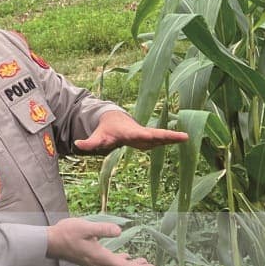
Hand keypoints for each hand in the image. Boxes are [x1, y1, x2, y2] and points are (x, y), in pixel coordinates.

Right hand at [46, 217, 154, 265]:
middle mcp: (99, 264)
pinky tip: (122, 256)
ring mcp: (94, 263)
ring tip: (140, 261)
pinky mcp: (90, 260)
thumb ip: (103, 229)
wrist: (50, 242)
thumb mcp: (86, 227)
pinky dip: (120, 263)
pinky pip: (110, 265)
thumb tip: (119, 231)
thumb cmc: (66, 234)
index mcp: (100, 258)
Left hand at [73, 111, 189, 153]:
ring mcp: (147, 135)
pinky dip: (173, 139)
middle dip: (167, 136)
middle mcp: (141, 133)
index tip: (155, 136)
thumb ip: (90, 142)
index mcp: (130, 132)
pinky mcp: (151, 139)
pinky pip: (163, 139)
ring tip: (187, 137)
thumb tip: (78, 145)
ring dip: (173, 137)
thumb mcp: (98, 136)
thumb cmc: (107, 130)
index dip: (147, 137)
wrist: (115, 121)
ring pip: (162, 136)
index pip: (140, 136)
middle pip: (155, 135)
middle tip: (183, 136)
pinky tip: (184, 139)